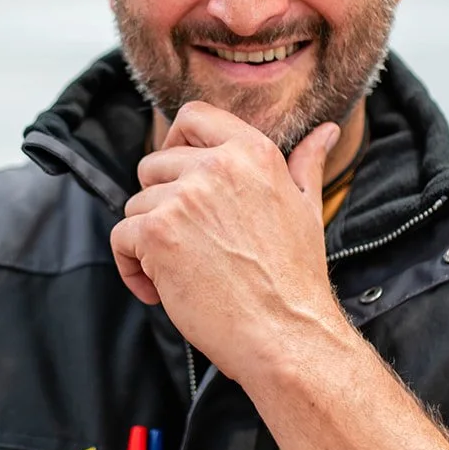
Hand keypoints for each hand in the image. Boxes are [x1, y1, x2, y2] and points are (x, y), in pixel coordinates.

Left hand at [110, 103, 343, 379]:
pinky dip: (132, 267)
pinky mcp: (157, 233)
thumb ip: (306, 163)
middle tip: (188, 243)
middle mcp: (217, 166)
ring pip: (136, 205)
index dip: (177, 142)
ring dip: (148, 240)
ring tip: (181, 270)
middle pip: (154, 164)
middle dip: (161, 203)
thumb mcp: (307, 209)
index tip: (179, 175)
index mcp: (252, 152)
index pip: (193, 115)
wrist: (286, 334)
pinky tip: (161, 290)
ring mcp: (184, 198)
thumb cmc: (296, 279)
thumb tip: (327, 131)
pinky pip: (121, 238)